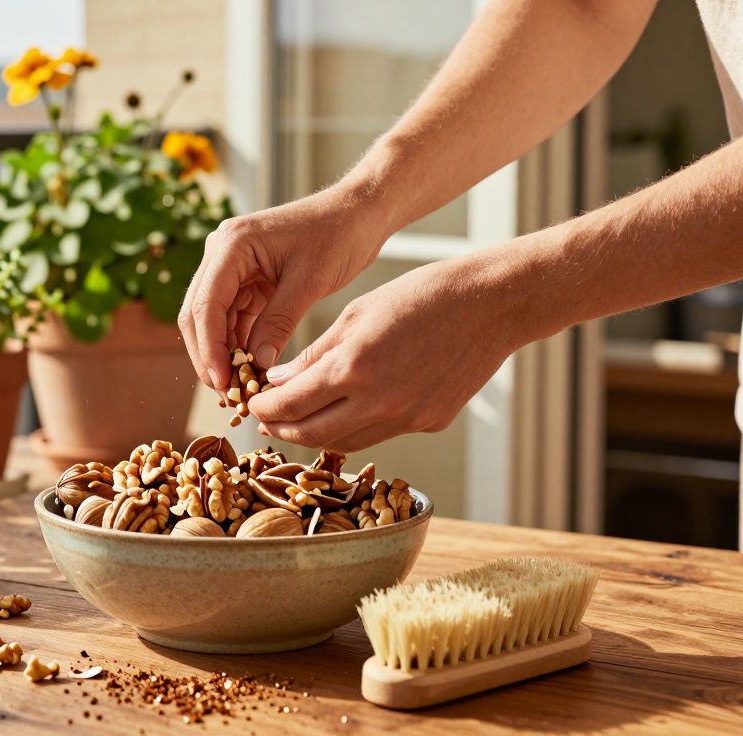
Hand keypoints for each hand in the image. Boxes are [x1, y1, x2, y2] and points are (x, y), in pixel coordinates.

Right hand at [178, 186, 390, 390]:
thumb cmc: (337, 235)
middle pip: (198, 315)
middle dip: (209, 357)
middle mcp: (222, 253)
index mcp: (231, 244)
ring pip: (212, 321)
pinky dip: (238, 344)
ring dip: (223, 354)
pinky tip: (249, 371)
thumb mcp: (309, 281)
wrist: (357, 214)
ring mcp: (231, 266)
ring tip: (239, 389)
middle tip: (227, 395)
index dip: (209, 349)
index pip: (205, 305)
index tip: (222, 383)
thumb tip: (257, 365)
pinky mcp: (245, 280)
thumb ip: (278, 322)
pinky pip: (233, 318)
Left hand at [248, 256, 524, 451]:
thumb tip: (278, 382)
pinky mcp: (428, 424)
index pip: (291, 405)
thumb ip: (314, 355)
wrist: (490, 305)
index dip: (264, 408)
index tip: (252, 403)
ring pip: (345, 442)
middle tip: (267, 419)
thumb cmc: (421, 296)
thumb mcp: (356, 315)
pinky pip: (379, 434)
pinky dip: (354, 427)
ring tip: (299, 420)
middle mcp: (378, 402)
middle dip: (282, 429)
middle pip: (312, 434)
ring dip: (315, 434)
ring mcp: (406, 418)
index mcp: (353, 368)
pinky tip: (344, 412)